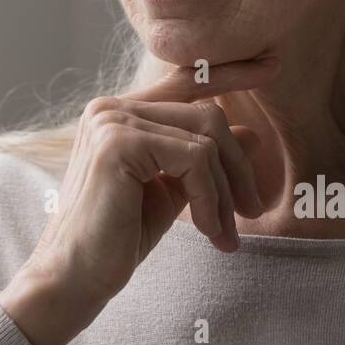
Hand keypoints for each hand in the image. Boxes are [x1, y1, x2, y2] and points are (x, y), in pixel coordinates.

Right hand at [0, 57, 279, 344]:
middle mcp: (110, 108)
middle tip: (253, 211)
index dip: (229, 73)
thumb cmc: (116, 240)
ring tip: (226, 233)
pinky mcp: (119, 142)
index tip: (271, 66)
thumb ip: (204, 161)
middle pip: (205, 114)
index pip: (182, 82)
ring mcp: (112, 121)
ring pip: (206, 138)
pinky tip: (206, 230)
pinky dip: (211, 199)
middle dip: (238, 166)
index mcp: (117, 114)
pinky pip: (195, 160)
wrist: (73, 278)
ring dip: (226, 191)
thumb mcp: (172, 192)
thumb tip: (251, 132)